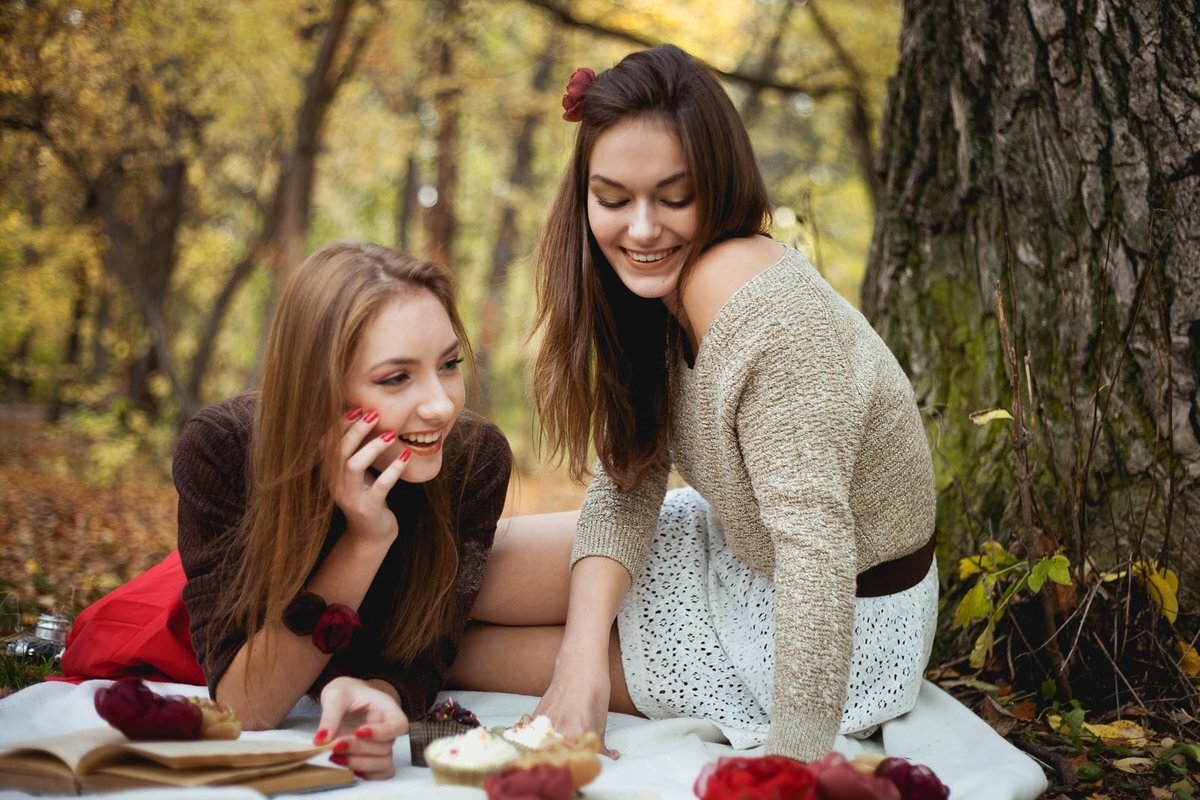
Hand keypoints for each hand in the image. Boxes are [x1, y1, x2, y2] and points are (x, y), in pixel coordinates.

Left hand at [315, 677, 407, 779]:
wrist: (344, 698)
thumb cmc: (346, 693)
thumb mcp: (336, 695)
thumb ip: (330, 716)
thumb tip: (321, 741)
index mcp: (387, 708)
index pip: (399, 725)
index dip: (382, 733)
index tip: (358, 731)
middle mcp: (389, 730)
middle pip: (385, 747)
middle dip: (359, 749)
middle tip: (335, 745)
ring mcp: (382, 746)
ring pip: (383, 763)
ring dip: (359, 764)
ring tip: (335, 757)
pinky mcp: (373, 758)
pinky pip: (381, 773)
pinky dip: (366, 774)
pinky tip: (347, 767)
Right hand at [329, 409, 408, 544]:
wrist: (372, 535)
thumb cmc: (367, 496)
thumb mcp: (358, 474)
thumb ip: (357, 450)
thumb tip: (366, 417)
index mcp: (331, 473)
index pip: (327, 443)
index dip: (339, 424)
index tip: (357, 408)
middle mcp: (335, 484)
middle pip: (338, 451)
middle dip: (355, 430)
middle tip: (373, 414)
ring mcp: (350, 497)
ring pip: (353, 466)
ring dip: (372, 447)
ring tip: (390, 435)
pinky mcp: (368, 508)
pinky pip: (380, 486)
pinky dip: (393, 469)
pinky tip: (406, 456)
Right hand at [533, 657, 618, 758]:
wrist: (579, 662)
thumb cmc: (595, 685)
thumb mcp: (602, 715)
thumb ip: (601, 740)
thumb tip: (609, 756)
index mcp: (581, 729)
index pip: (580, 758)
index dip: (584, 761)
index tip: (587, 760)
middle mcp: (561, 727)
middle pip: (561, 756)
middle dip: (568, 759)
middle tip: (575, 756)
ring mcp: (547, 721)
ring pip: (545, 747)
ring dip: (552, 751)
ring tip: (560, 749)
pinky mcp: (538, 713)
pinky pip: (534, 734)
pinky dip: (539, 739)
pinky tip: (545, 739)